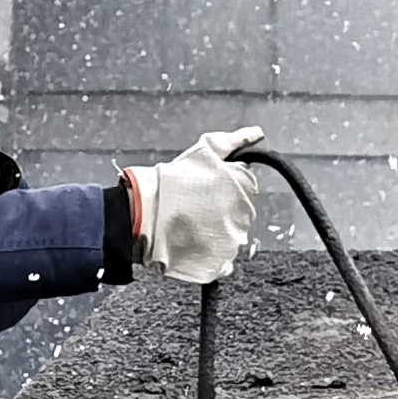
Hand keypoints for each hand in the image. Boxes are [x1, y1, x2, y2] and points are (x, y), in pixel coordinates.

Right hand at [131, 127, 262, 283]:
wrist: (140, 215)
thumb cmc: (168, 183)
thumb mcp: (203, 150)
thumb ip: (235, 142)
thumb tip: (257, 134)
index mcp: (242, 189)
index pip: (248, 187)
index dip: (227, 185)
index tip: (209, 186)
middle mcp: (242, 218)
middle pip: (242, 213)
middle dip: (224, 208)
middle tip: (196, 204)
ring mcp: (230, 243)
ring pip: (232, 236)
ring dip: (217, 231)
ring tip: (190, 223)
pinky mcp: (217, 264)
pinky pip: (223, 262)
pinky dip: (211, 255)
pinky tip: (193, 242)